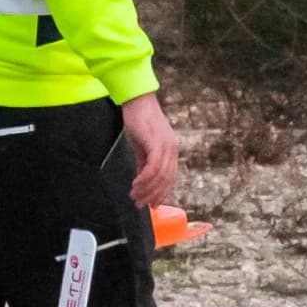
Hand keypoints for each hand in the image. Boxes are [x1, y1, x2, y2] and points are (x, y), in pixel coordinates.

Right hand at [118, 93, 179, 212]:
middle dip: (152, 195)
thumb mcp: (141, 146)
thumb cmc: (139, 121)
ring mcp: (166, 146)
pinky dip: (145, 179)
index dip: (161, 193)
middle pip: (166, 180)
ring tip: (134, 197)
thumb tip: (141, 181)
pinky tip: (135, 185)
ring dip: (146, 190)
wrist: (137, 101)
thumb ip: (143, 163)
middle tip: (139, 205)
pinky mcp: (157, 143)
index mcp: (171, 150)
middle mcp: (173, 149)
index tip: (152, 205)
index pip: (170, 178)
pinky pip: (153, 168)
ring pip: (160, 176)